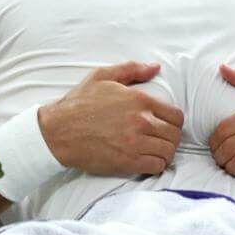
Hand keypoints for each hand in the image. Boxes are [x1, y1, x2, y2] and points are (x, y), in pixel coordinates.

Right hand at [40, 62, 183, 176]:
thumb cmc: (79, 103)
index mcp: (140, 100)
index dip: (174, 121)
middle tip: (160, 139)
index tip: (165, 125)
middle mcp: (141, 121)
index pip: (176, 115)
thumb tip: (155, 68)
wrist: (58, 131)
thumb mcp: (103, 76)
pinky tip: (147, 161)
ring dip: (165, 152)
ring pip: (168, 152)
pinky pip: (157, 166)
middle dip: (170, 138)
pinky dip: (156, 165)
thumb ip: (132, 70)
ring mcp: (135, 143)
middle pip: (175, 135)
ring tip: (154, 151)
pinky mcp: (128, 162)